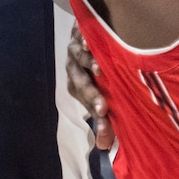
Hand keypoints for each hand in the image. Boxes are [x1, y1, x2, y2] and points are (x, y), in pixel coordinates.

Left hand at [66, 24, 114, 149]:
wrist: (91, 37)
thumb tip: (104, 146)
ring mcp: (75, 49)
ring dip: (88, 63)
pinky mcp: (80, 32)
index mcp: (77, 86)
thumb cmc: (99, 72)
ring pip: (79, 58)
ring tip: (99, 69)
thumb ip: (104, 120)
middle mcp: (74, 68)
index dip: (96, 114)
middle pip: (81, 82)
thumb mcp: (102, 95)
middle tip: (103, 108)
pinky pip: (81, 35)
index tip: (105, 125)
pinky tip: (90, 43)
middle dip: (91, 95)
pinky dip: (84, 39)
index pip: (86, 103)